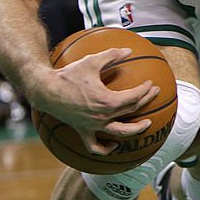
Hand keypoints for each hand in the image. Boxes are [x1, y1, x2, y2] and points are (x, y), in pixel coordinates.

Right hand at [32, 47, 160, 154]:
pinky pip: (95, 147)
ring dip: (136, 130)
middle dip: (146, 101)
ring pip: (120, 133)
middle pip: (132, 111)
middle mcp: (103, 116)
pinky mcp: (83, 131)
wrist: (45, 90)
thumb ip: (112, 55)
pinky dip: (105, 149)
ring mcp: (93, 126)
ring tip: (146, 124)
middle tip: (154, 93)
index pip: (134, 97)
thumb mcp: (91, 61)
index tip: (150, 83)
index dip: (145, 89)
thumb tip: (128, 50)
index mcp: (107, 100)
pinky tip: (114, 145)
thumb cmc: (68, 76)